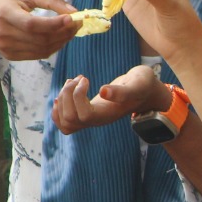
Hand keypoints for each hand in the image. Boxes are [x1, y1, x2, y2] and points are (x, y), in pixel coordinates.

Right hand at [0, 0, 79, 60]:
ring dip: (62, 41)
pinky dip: (53, 47)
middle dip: (64, 32)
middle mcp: (4, 34)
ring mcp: (7, 48)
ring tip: (71, 29)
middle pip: (41, 39)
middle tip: (77, 23)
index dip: (54, 24)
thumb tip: (73, 11)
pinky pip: (39, 55)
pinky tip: (59, 37)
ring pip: (43, 49)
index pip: (32, 24)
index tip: (72, 18)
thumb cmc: (2, 1)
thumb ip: (49, 0)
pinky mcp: (11, 56)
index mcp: (5, 14)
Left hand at [52, 66, 170, 134]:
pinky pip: (64, 123)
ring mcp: (91, 119)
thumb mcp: (138, 83)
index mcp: (108, 115)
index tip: (86, 78)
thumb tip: (103, 92)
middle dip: (67, 95)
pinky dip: (57, 110)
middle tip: (79, 78)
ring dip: (62, 98)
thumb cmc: (142, 85)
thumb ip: (123, 90)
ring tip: (72, 81)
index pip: (85, 116)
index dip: (78, 96)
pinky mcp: (85, 114)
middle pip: (71, 119)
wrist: (144, 91)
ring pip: (65, 122)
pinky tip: (62, 96)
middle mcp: (98, 120)